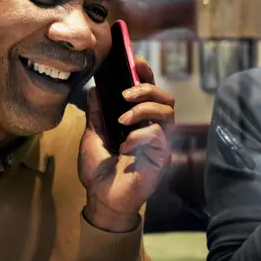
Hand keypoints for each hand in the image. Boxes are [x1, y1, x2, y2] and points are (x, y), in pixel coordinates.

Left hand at [79, 57, 174, 231]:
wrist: (100, 199)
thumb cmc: (98, 171)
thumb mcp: (92, 136)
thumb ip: (97, 114)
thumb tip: (95, 89)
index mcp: (138, 121)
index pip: (150, 92)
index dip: (146, 74)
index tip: (135, 61)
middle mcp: (152, 129)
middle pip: (166, 97)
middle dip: (147, 88)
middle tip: (126, 95)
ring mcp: (159, 143)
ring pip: (168, 112)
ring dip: (144, 108)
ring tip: (123, 118)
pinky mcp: (161, 158)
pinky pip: (158, 135)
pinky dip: (139, 135)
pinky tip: (125, 147)